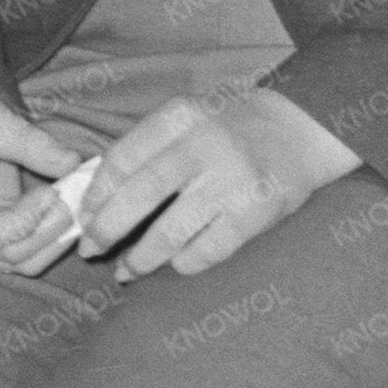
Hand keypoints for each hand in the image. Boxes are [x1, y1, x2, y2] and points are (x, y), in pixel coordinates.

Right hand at [0, 70, 98, 273]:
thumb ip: (30, 142)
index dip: (19, 223)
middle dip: (46, 231)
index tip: (51, 192)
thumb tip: (72, 164)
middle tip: (74, 199)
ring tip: (76, 206)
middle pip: (2, 255)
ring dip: (53, 239)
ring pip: (18, 262)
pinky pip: (25, 253)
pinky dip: (51, 238)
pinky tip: (67, 213)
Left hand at [61, 84, 364, 278]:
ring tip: (126, 270)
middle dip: (106, 230)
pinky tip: (176, 263)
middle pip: (139, 196)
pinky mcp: (256, 210)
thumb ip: (146, 149)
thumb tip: (94, 200)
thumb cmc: (229, 129)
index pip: (121, 159)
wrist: (303, 128)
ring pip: (170, 232)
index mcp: (180, 117)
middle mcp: (205, 144)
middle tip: (91, 250)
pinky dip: (184, 262)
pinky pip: (206, 251)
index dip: (95, 195)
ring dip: (141, 258)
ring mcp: (233, 179)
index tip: (84, 218)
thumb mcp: (186, 120)